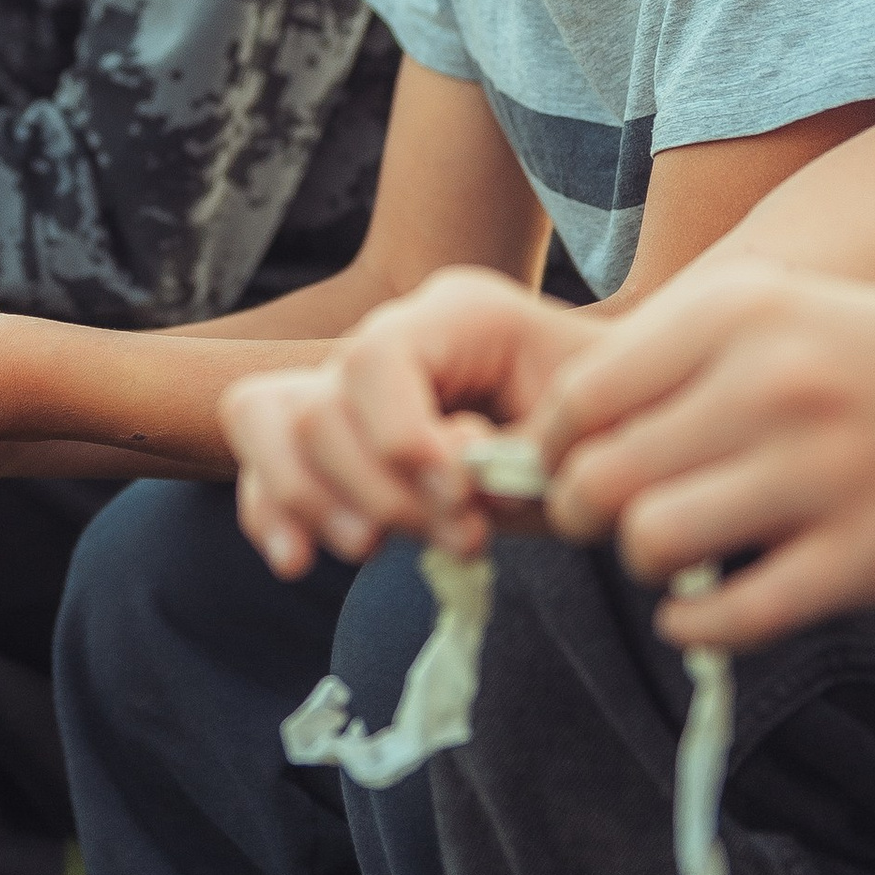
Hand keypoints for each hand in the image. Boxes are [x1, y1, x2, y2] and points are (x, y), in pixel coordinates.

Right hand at [221, 270, 596, 577]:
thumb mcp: (587, 437)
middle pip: (325, 404)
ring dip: (322, 504)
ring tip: (383, 549)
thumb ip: (521, 458)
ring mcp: (352, 385)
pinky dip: (272, 514)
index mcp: (460, 312)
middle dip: (381, 491)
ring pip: (277, 425)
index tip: (461, 498)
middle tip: (464, 539)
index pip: (379, 357)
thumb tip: (455, 486)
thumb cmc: (607, 427)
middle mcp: (392, 337)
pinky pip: (264, 462)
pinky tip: (297, 562)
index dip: (400, 436)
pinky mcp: (331, 439)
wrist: (610, 437)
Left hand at [530, 263, 874, 651]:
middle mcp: (773, 385)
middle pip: (601, 479)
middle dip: (587, 515)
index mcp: (739, 314)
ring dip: (646, 565)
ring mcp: (823, 474)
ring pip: (652, 544)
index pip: (579, 397)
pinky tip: (704, 609)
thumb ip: (673, 360)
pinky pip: (732, 615)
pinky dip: (696, 625)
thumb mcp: (779, 313)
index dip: (551, 448)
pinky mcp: (866, 557)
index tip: (568, 465)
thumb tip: (555, 433)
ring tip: (677, 555)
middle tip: (615, 520)